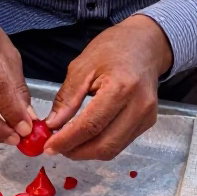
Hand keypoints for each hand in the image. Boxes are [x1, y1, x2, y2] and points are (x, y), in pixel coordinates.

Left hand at [43, 16, 172, 160]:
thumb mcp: (82, 66)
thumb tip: (52, 125)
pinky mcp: (148, 122)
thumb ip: (67, 98)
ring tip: (68, 143)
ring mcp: (147, 116)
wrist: (145, 44)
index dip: (67, 140)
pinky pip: (121, 142)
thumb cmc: (113, 48)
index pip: (90, 125)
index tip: (48, 146)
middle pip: (105, 145)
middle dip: (77, 151)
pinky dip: (101, 144)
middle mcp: (138, 106)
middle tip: (56, 147)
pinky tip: (86, 137)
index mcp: (121, 87)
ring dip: (88, 152)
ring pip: (113, 149)